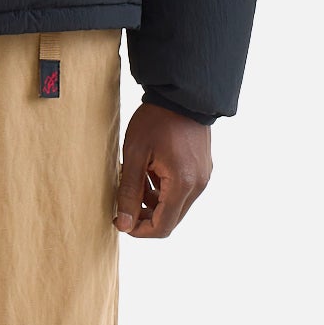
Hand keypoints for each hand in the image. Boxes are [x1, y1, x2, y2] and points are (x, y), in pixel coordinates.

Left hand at [114, 104, 211, 237]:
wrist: (182, 94)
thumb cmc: (156, 121)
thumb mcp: (135, 155)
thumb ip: (128, 192)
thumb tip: (123, 224)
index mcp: (183, 184)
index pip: (162, 227)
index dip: (139, 230)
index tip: (120, 221)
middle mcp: (198, 185)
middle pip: (171, 219)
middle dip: (145, 217)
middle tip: (124, 203)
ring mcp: (203, 177)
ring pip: (176, 206)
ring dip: (154, 204)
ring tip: (134, 183)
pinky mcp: (202, 169)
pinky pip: (183, 191)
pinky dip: (164, 191)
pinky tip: (148, 174)